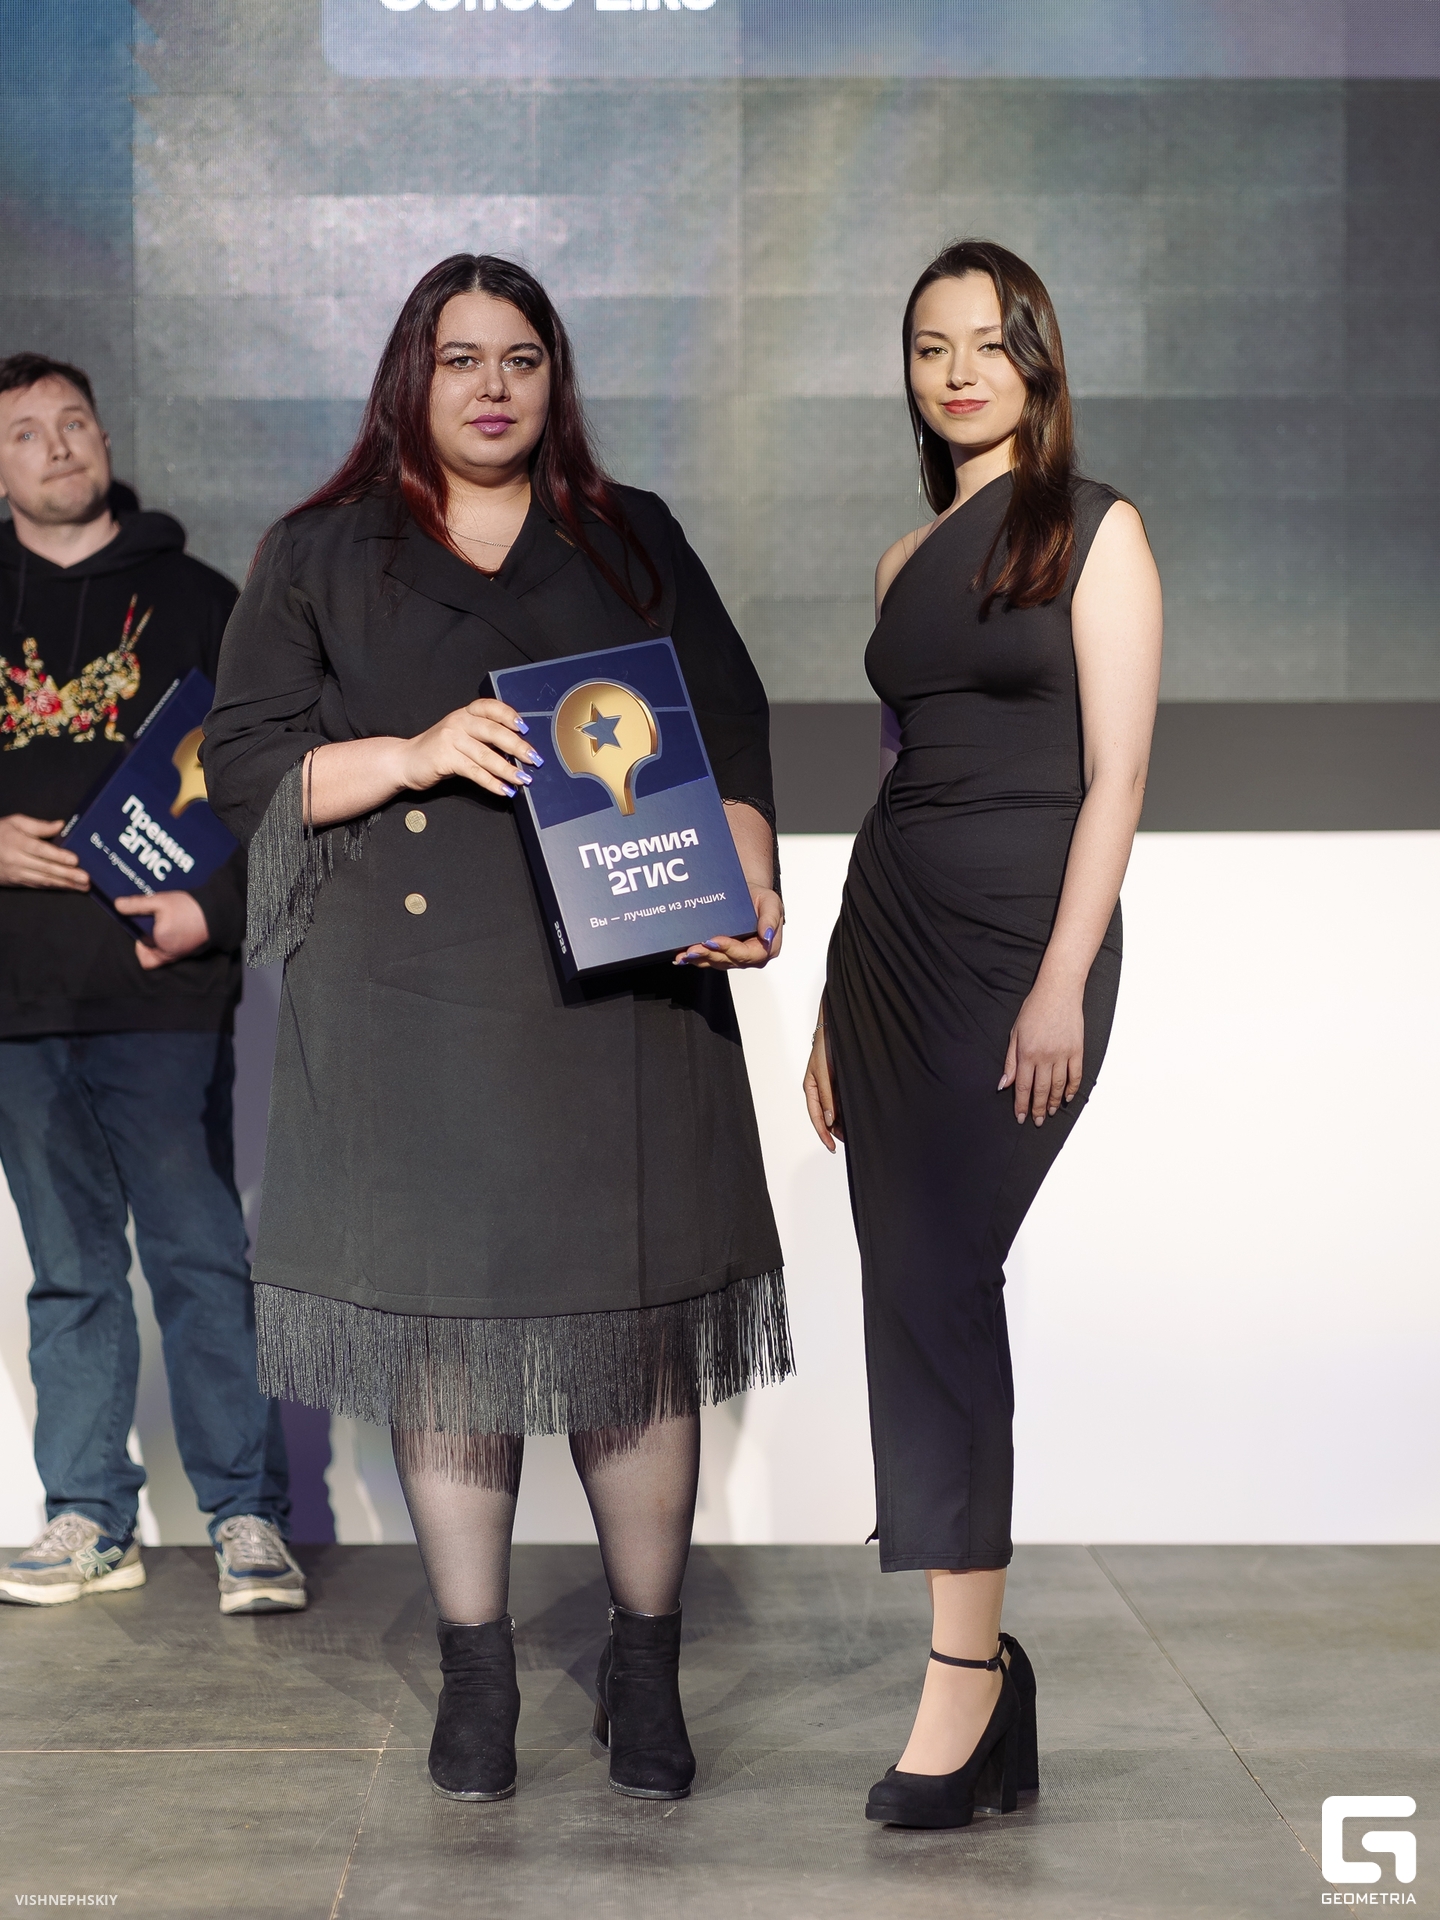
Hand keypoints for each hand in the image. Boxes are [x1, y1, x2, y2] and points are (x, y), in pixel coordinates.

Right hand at [0, 814, 89, 889]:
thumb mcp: (15, 822)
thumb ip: (39, 825)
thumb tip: (61, 825)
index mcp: (17, 842)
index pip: (41, 850)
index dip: (59, 856)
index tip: (75, 860)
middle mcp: (17, 860)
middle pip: (45, 868)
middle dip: (68, 875)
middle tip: (86, 879)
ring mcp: (17, 873)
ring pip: (43, 881)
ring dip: (65, 885)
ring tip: (82, 887)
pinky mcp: (17, 882)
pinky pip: (38, 886)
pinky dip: (54, 888)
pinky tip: (68, 888)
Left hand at [114, 891, 208, 969]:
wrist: (218, 910)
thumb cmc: (189, 908)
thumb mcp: (160, 901)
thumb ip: (137, 904)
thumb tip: (117, 905)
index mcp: (160, 945)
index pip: (142, 955)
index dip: (139, 944)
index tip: (144, 927)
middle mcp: (171, 954)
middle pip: (152, 954)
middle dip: (149, 939)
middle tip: (154, 921)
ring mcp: (182, 953)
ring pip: (163, 953)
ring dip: (160, 939)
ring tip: (164, 921)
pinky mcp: (190, 949)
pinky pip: (174, 950)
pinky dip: (171, 940)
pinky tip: (174, 924)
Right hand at [391, 698, 539, 799]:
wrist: (406, 760)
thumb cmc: (439, 750)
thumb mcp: (462, 735)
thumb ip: (485, 737)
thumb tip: (518, 750)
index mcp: (466, 713)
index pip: (491, 707)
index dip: (509, 715)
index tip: (525, 728)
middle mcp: (459, 721)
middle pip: (494, 732)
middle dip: (517, 747)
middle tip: (534, 759)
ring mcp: (450, 739)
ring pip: (486, 755)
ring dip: (508, 769)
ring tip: (524, 779)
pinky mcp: (445, 758)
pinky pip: (474, 771)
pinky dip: (491, 782)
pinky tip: (504, 789)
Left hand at [673, 886, 783, 969]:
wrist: (748, 895)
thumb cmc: (761, 900)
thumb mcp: (771, 903)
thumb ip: (770, 918)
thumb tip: (766, 935)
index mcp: (766, 948)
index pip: (747, 954)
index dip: (729, 949)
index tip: (714, 941)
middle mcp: (750, 957)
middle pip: (728, 960)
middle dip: (710, 955)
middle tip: (694, 948)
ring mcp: (734, 957)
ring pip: (716, 962)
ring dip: (700, 959)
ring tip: (686, 954)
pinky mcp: (722, 955)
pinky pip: (708, 959)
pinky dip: (695, 959)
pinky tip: (682, 957)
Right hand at [803, 1013, 842, 1150]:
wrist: (836, 1029)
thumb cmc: (825, 1047)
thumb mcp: (824, 1073)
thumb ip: (827, 1096)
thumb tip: (829, 1120)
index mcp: (811, 1089)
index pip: (816, 1117)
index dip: (823, 1134)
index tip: (832, 1146)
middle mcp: (820, 1091)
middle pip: (825, 1117)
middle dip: (835, 1131)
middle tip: (849, 1142)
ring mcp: (830, 1088)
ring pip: (835, 1111)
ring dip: (842, 1123)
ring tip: (854, 1134)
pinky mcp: (840, 1084)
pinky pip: (842, 1102)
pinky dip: (847, 1112)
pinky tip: (856, 1118)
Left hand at [1000, 976, 1083, 1125]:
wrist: (1058, 992)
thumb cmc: (1034, 1009)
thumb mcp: (1015, 1033)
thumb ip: (1010, 1060)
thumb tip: (1003, 1083)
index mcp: (1027, 1053)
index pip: (1022, 1086)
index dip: (1021, 1104)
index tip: (1020, 1117)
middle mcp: (1045, 1057)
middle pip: (1041, 1090)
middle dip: (1038, 1109)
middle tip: (1037, 1121)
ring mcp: (1063, 1054)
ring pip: (1059, 1086)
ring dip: (1055, 1102)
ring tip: (1051, 1112)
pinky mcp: (1077, 1050)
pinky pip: (1076, 1075)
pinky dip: (1073, 1089)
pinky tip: (1069, 1098)